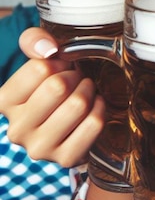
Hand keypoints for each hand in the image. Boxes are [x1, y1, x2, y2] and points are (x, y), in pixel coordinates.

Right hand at [0, 27, 104, 166]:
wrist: (68, 123)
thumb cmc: (51, 86)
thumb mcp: (38, 59)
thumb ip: (35, 41)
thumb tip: (49, 49)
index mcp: (3, 103)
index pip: (39, 68)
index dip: (59, 61)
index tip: (61, 67)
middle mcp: (16, 129)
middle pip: (59, 87)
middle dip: (76, 76)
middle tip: (77, 79)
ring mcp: (40, 148)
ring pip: (78, 104)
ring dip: (89, 91)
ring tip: (85, 91)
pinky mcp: (66, 159)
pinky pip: (94, 123)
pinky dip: (100, 108)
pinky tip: (94, 107)